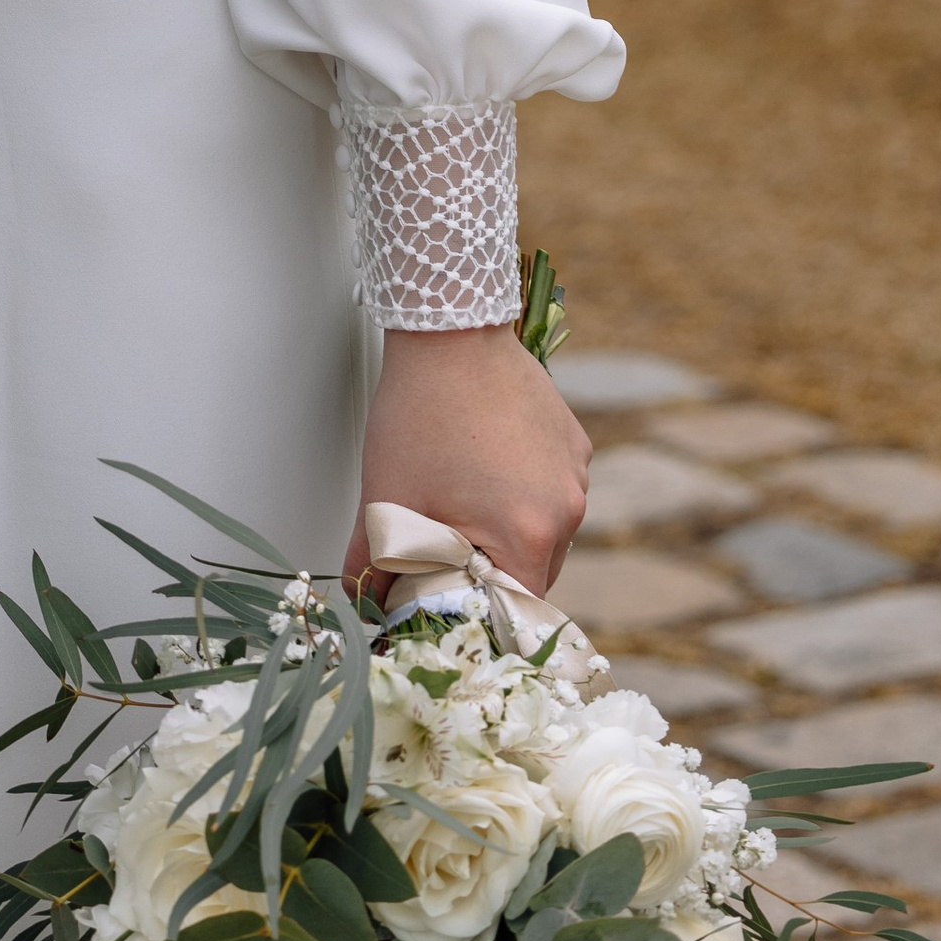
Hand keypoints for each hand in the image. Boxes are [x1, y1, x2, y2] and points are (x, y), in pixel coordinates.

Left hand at [342, 326, 591, 601]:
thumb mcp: (386, 497)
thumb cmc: (419, 414)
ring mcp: (577, 472)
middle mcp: (568, 509)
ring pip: (545, 530)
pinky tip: (483, 460)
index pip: (515, 609)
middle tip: (447, 547)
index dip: (478, 609)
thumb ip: (372, 564)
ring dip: (509, 528)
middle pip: (535, 573)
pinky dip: (522, 490)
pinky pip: (552, 488)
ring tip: (462, 494)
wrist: (448, 330)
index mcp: (530, 534)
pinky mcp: (575, 441)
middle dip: (492, 570)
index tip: (448, 598)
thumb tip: (363, 604)